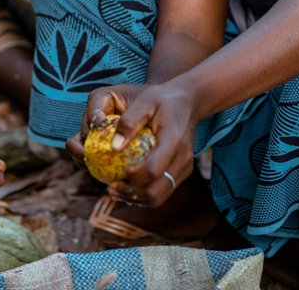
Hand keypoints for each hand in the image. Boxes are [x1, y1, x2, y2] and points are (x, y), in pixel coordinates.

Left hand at [80, 82, 197, 207]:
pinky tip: (127, 188)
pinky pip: (162, 193)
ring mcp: (184, 168)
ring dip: (135, 199)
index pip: (153, 169)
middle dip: (130, 194)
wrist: (188, 102)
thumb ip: (129, 122)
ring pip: (158, 198)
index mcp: (173, 139)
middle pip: (156, 192)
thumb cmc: (162, 99)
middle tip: (110, 187)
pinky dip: (143, 196)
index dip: (132, 178)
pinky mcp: (182, 172)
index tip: (115, 173)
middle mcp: (182, 158)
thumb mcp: (145, 101)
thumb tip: (113, 148)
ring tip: (115, 190)